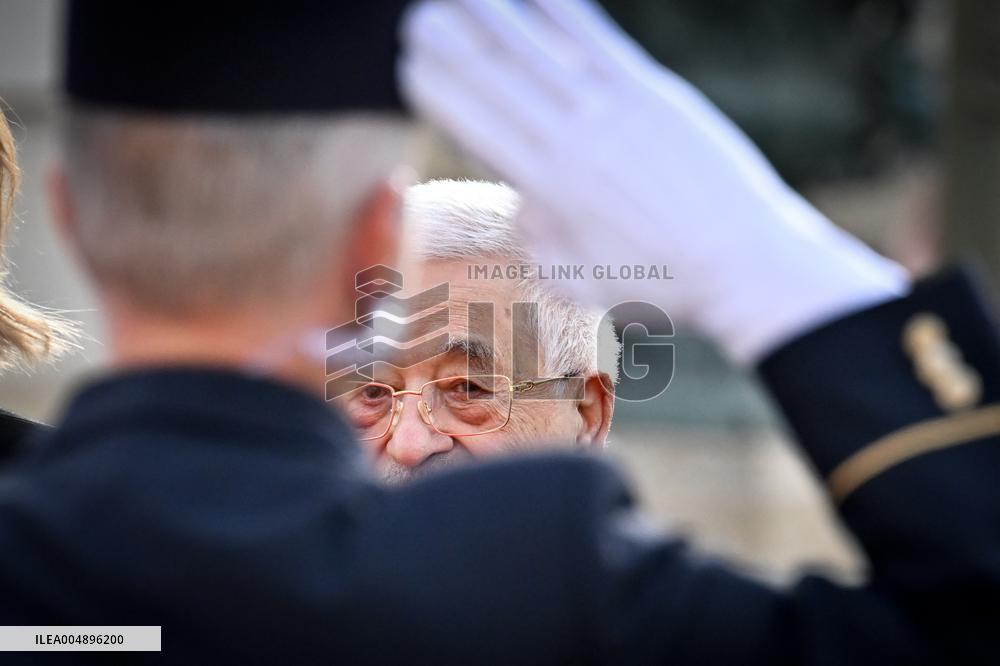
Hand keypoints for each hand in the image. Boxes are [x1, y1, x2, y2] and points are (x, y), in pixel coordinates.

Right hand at [399, 0, 908, 364]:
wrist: (746, 265)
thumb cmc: (662, 283)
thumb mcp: (579, 280)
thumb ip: (536, 242)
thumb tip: (516, 204)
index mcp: (547, 191)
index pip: (475, 125)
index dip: (438, 91)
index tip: (412, 67)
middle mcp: (572, 141)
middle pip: (495, 79)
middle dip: (449, 43)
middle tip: (417, 18)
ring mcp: (612, 110)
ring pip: (536, 50)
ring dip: (490, 14)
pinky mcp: (652, 91)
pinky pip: (592, 37)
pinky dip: (558, 9)